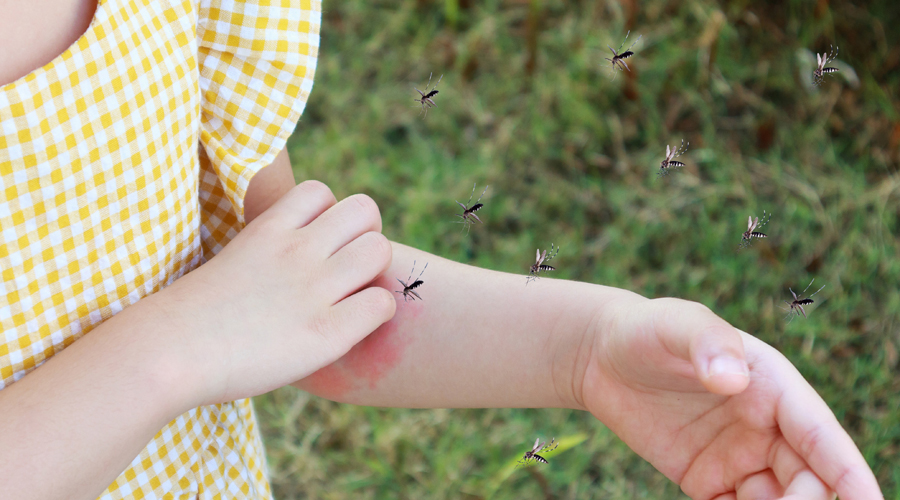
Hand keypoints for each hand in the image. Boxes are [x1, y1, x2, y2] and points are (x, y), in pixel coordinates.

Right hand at [152, 180, 395, 406]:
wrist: (169, 353)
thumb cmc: (192, 317)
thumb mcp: (231, 260)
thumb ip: (266, 251)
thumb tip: (285, 262)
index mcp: (268, 229)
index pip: (321, 191)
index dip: (328, 216)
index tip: (317, 245)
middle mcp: (296, 250)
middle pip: (364, 210)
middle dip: (364, 236)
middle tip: (349, 269)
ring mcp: (312, 288)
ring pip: (379, 250)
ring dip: (375, 271)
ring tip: (354, 295)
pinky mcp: (326, 330)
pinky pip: (381, 303)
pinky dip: (376, 312)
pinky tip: (353, 325)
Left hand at [575, 296, 882, 499]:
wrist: (599, 356)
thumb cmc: (645, 331)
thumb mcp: (675, 324)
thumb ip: (707, 343)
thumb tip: (733, 380)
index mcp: (773, 386)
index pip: (822, 435)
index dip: (849, 472)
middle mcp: (765, 425)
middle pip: (807, 479)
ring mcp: (738, 455)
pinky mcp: (708, 480)